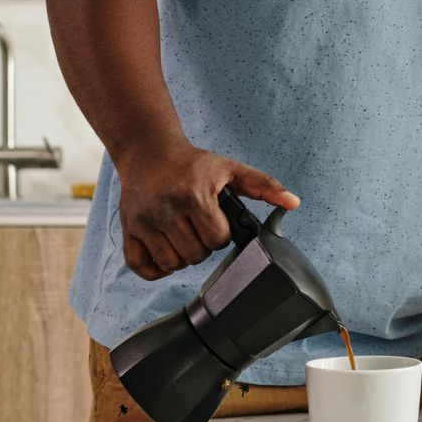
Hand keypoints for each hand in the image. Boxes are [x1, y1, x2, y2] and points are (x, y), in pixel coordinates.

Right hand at [113, 142, 298, 279]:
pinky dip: (157, 267)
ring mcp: (143, 222)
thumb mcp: (231, 169)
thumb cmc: (194, 164)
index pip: (217, 239)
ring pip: (173, 264)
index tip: (216, 220)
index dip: (221, 233)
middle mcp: (166, 210)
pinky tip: (166, 249)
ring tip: (184, 235)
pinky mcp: (127, 231)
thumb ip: (265, 186)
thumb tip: (294, 202)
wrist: (149, 152)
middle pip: (196, 255)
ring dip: (183, 255)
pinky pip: (143, 268)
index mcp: (193, 195)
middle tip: (199, 227)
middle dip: (203, 245)